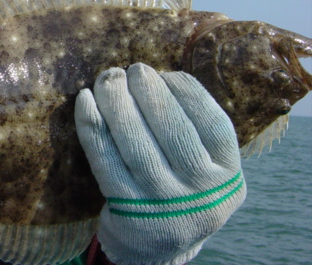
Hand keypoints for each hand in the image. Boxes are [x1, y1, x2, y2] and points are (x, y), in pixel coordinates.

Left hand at [75, 63, 245, 264]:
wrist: (156, 243)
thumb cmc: (179, 186)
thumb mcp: (205, 165)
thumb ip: (194, 130)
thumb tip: (157, 75)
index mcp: (227, 174)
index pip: (212, 124)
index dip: (185, 91)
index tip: (163, 72)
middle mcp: (201, 191)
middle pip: (173, 131)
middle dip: (148, 92)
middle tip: (130, 69)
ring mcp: (163, 203)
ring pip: (136, 144)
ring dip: (117, 103)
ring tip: (108, 78)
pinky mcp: (126, 209)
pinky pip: (105, 160)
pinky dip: (92, 126)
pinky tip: (85, 101)